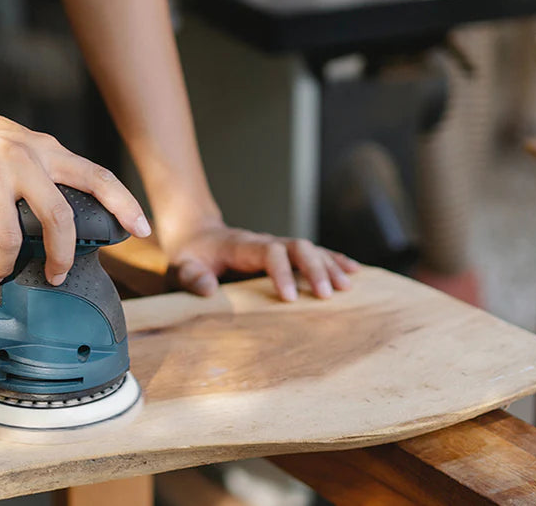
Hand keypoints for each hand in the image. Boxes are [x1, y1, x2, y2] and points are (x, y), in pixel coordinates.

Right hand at [0, 88, 151, 284]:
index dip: (124, 204)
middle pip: (58, 218)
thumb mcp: (17, 142)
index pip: (97, 177)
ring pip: (9, 238)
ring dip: (3, 265)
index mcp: (44, 150)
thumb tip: (58, 216)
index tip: (142, 229)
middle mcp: (22, 159)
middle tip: (56, 275)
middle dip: (60, 258)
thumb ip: (41, 171)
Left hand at [165, 224, 361, 300]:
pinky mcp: (285, 253)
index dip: (281, 272)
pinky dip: (333, 261)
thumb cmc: (191, 256)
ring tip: (346, 287)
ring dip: (329, 266)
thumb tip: (208, 290)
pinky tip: (353, 271)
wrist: (197, 237)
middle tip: (327, 295)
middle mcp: (265, 241)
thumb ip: (192, 277)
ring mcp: (277, 245)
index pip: (269, 252)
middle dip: (314, 268)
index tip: (289, 298)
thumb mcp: (182, 267)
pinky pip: (313, 253)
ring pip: (310, 249)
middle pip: (297, 247)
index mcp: (242, 245)